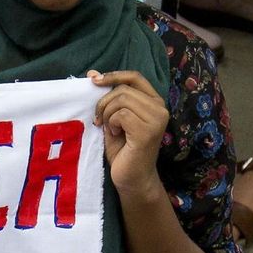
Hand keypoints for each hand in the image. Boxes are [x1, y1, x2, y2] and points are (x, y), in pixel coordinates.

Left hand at [91, 70, 167, 199]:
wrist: (131, 177)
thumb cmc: (122, 150)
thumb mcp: (113, 119)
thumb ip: (108, 98)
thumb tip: (92, 74)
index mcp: (154, 102)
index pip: (134, 77)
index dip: (113, 75)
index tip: (93, 80)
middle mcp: (160, 108)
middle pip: (123, 89)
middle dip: (103, 103)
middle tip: (99, 121)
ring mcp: (156, 119)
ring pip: (121, 101)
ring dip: (107, 114)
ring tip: (109, 129)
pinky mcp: (148, 131)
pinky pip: (121, 115)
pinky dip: (111, 124)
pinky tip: (115, 135)